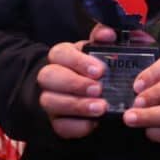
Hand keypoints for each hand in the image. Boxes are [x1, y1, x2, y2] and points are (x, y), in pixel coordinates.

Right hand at [36, 23, 114, 138]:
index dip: (78, 61)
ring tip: (101, 108)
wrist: (79, 92)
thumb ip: (104, 39)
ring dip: (77, 106)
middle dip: (75, 83)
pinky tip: (94, 123)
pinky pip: (59, 126)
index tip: (100, 70)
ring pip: (51, 102)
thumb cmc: (91, 67)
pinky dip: (77, 126)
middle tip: (99, 89)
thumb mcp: (97, 50)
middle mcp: (51, 76)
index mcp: (61, 55)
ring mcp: (50, 99)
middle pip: (50, 77)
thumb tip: (109, 33)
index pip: (60, 53)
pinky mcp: (55, 121)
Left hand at [123, 51, 159, 147]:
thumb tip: (110, 34)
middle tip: (134, 102)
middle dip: (155, 94)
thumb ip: (136, 48)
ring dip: (151, 116)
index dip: (154, 72)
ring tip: (130, 118)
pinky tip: (145, 130)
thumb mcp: (153, 64)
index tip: (136, 84)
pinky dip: (158, 133)